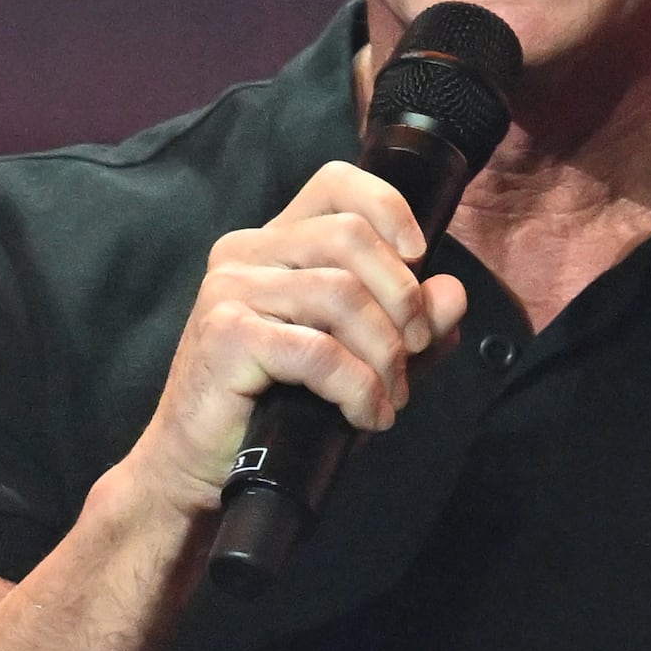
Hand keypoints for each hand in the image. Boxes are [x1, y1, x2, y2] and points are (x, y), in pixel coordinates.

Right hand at [121, 158, 473, 516]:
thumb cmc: (274, 412)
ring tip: (388, 399)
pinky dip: (357, 387)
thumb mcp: (359, 361)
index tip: (419, 258)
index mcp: (273, 243)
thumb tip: (452, 293)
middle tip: (414, 353)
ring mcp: (230, 291)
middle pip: (350, 237)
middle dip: (402, 298)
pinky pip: (318, 351)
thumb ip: (407, 325)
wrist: (198, 467)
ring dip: (384, 354)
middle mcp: (246, 253)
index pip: (335, 183)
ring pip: (342, 294)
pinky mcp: (227, 336)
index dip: (389, 207)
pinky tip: (364, 416)